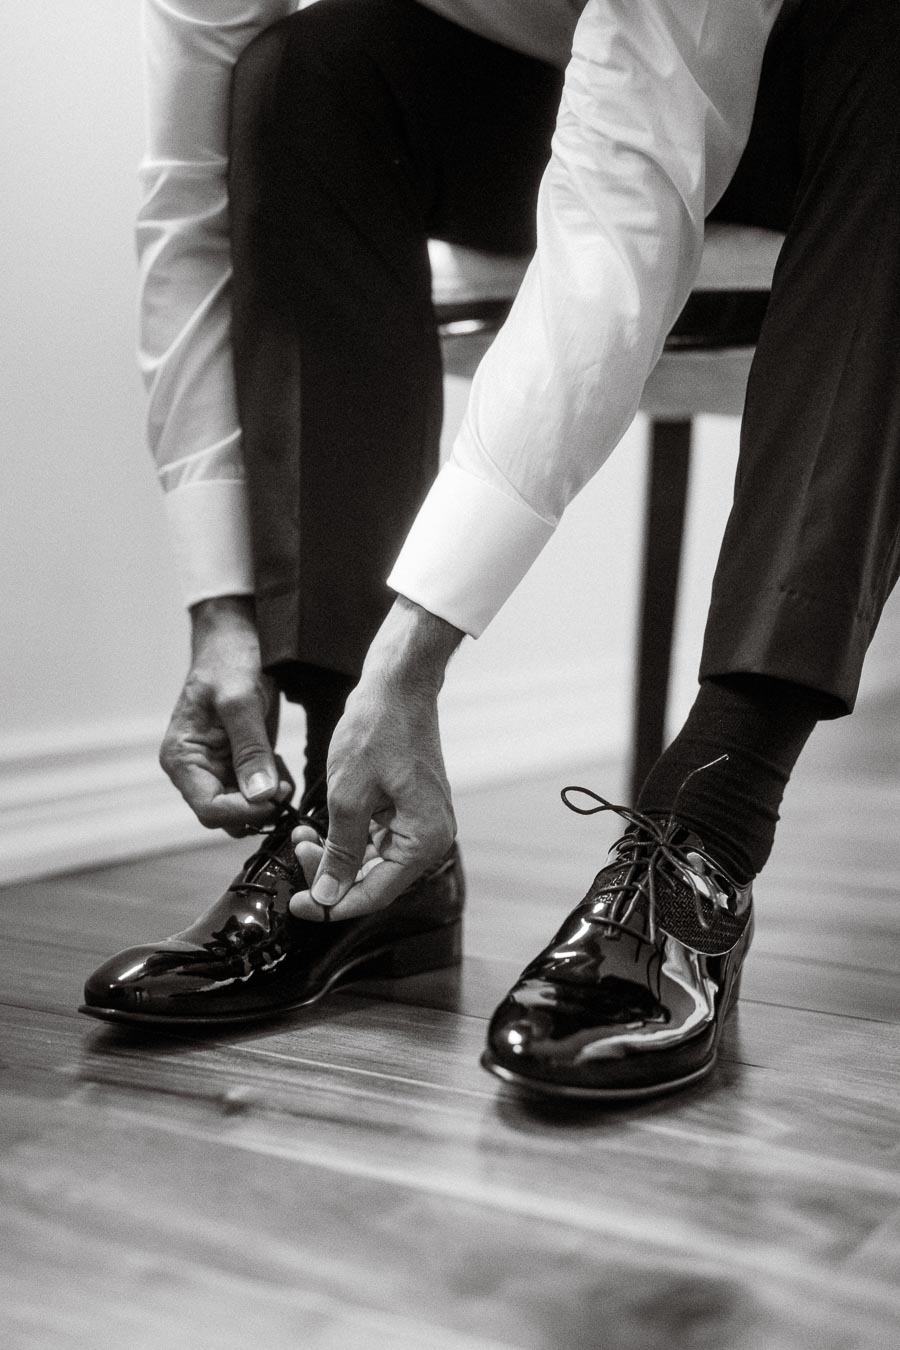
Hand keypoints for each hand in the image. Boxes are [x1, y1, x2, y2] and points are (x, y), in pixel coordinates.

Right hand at [159, 596, 293, 835]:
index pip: (208, 809)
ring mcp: (216, 769)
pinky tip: (280, 763)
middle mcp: (194, 770)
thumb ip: (250, 749)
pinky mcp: (237, 764)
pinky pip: (254, 793)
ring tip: (283, 771)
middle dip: (257, 807)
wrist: (236, 637)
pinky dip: (272, 788)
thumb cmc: (230, 660)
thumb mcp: (241, 700)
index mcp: (181, 758)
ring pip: (242, 810)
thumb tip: (261, 796)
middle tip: (285, 783)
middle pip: (225, 816)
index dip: (245, 811)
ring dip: (267, 801)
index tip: (276, 795)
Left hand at [289, 598, 463, 920]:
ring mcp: (421, 822)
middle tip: (296, 853)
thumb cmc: (378, 729)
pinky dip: (347, 836)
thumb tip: (327, 897)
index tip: (298, 904)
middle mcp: (430, 837)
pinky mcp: (409, 808)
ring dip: (336, 854)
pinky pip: (377, 838)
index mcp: (424, 840)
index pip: (375, 894)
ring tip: (303, 836)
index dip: (332, 904)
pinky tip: (320, 825)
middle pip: (376, 881)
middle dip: (331, 874)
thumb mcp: (348, 796)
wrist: (398, 683)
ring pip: (373, 861)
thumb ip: (339, 852)